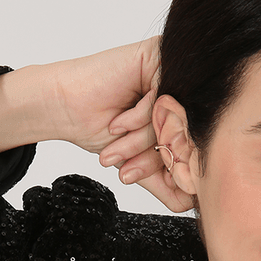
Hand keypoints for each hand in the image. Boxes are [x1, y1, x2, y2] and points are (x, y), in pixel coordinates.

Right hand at [0, 39, 194, 212]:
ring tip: (115, 152)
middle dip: (154, 159)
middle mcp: (181, 88)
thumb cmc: (99, 127)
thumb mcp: (138, 163)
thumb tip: (190, 205)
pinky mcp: (156, 56)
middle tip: (127, 172)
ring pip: (172, 116)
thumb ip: (164, 182)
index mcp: (183, 109)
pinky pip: (159, 97)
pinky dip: (137, 119)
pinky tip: (116, 123)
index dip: (171, 168)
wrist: (66, 107)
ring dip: (140, 142)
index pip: (194, 144)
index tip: (146, 181)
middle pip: (186, 131)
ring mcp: (171, 70)